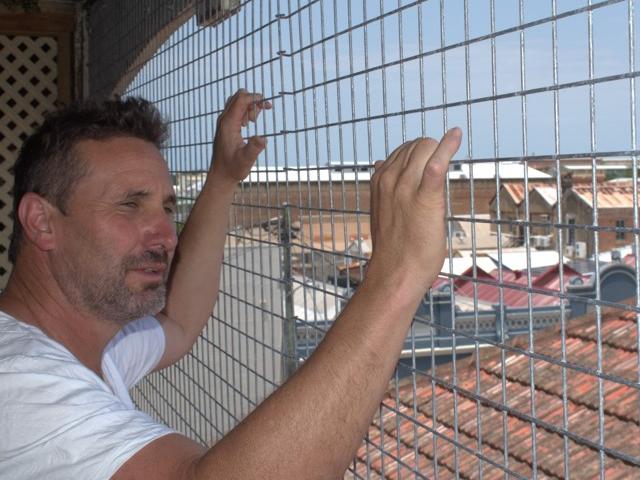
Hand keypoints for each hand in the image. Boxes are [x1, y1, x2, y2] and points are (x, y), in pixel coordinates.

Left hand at [211, 89, 271, 185]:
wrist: (221, 174)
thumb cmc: (233, 168)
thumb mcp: (245, 161)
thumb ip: (254, 149)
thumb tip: (263, 139)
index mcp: (228, 124)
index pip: (241, 99)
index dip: (255, 98)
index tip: (268, 106)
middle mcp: (224, 119)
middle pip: (239, 96)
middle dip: (253, 101)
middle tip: (260, 117)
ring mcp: (224, 121)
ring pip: (237, 101)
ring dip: (250, 106)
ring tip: (255, 122)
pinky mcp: (226, 125)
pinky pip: (236, 109)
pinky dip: (246, 110)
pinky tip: (250, 123)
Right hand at [366, 129, 461, 297]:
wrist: (395, 273)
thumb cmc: (393, 247)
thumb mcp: (382, 210)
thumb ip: (385, 188)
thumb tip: (381, 164)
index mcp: (379, 181)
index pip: (402, 150)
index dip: (420, 156)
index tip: (431, 164)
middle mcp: (389, 179)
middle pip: (415, 144)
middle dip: (432, 150)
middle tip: (443, 170)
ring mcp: (405, 187)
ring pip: (425, 147)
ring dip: (441, 150)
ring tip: (450, 158)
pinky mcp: (425, 198)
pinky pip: (436, 163)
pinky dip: (447, 146)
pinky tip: (455, 135)